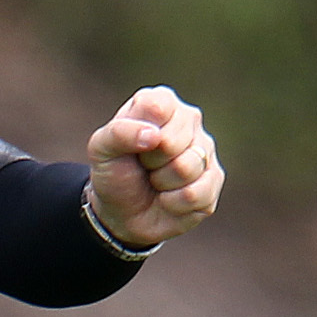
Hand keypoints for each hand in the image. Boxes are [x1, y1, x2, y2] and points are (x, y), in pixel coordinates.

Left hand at [85, 85, 222, 248]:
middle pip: (171, 141)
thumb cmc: (114, 172)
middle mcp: (189, 120)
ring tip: (156, 180)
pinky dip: (172, 202)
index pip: (157, 107)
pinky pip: (195, 193)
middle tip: (143, 165)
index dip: (139, 132)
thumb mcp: (101, 149)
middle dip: (150, 160)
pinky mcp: (214, 180)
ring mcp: (205, 149)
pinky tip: (169, 197)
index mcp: (161, 102)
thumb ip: (119, 132)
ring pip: (185, 168)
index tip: (131, 144)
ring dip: (161, 182)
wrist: (123, 213)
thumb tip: (154, 136)